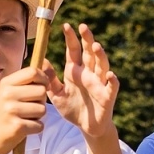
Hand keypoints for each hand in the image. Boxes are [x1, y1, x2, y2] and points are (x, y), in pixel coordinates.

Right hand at [0, 67, 48, 153]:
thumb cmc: (3, 113)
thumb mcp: (9, 92)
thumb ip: (28, 80)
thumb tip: (50, 67)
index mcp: (6, 83)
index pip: (33, 72)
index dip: (43, 79)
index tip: (41, 87)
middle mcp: (8, 94)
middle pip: (42, 91)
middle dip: (41, 101)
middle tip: (29, 108)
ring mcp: (11, 110)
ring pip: (43, 109)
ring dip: (38, 117)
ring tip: (24, 118)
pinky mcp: (17, 127)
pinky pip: (39, 125)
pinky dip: (35, 128)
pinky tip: (23, 128)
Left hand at [43, 23, 119, 140]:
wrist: (86, 127)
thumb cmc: (72, 109)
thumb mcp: (57, 95)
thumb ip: (50, 79)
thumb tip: (40, 62)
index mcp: (76, 72)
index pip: (73, 51)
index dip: (70, 39)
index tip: (65, 25)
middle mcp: (88, 74)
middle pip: (89, 53)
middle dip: (87, 40)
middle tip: (83, 27)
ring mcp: (99, 84)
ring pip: (101, 66)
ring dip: (100, 56)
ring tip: (96, 46)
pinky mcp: (107, 97)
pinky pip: (111, 87)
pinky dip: (112, 81)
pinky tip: (110, 75)